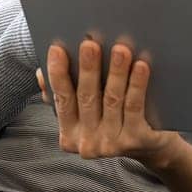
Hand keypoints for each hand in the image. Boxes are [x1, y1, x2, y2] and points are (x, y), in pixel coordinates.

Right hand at [38, 39, 180, 168]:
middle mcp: (87, 143)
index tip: (57, 49)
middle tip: (90, 44)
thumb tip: (41, 74)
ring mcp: (110, 144)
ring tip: (120, 50)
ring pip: (112, 100)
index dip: (57, 74)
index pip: (61, 99)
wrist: (150, 147)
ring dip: (116, 72)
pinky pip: (134, 108)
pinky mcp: (134, 141)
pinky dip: (137, 85)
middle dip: (88, 69)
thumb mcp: (85, 111)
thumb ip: (64, 94)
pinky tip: (141, 66)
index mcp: (69, 134)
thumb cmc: (114, 120)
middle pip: (87, 98)